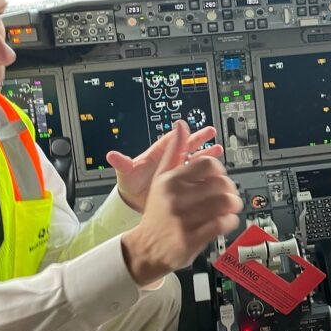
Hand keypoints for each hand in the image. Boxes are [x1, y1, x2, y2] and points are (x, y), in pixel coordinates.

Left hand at [106, 123, 223, 211]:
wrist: (134, 204)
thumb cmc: (130, 186)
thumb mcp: (126, 174)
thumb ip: (122, 164)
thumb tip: (112, 156)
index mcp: (157, 153)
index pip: (171, 140)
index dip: (180, 133)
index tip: (188, 126)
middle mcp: (169, 160)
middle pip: (186, 145)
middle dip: (199, 138)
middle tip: (210, 131)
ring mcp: (177, 171)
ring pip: (195, 158)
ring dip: (206, 153)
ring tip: (218, 148)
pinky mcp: (183, 182)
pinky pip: (197, 174)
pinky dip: (207, 171)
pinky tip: (216, 170)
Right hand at [120, 120, 241, 286]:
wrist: (146, 247)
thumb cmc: (157, 212)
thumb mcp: (161, 179)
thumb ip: (174, 152)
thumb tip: (181, 124)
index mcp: (171, 181)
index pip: (208, 164)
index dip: (221, 170)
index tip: (220, 178)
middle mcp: (176, 198)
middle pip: (221, 184)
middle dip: (231, 189)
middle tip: (231, 195)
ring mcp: (183, 219)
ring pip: (224, 203)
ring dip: (234, 205)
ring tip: (232, 207)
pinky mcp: (191, 238)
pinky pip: (222, 224)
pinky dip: (230, 222)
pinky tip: (227, 221)